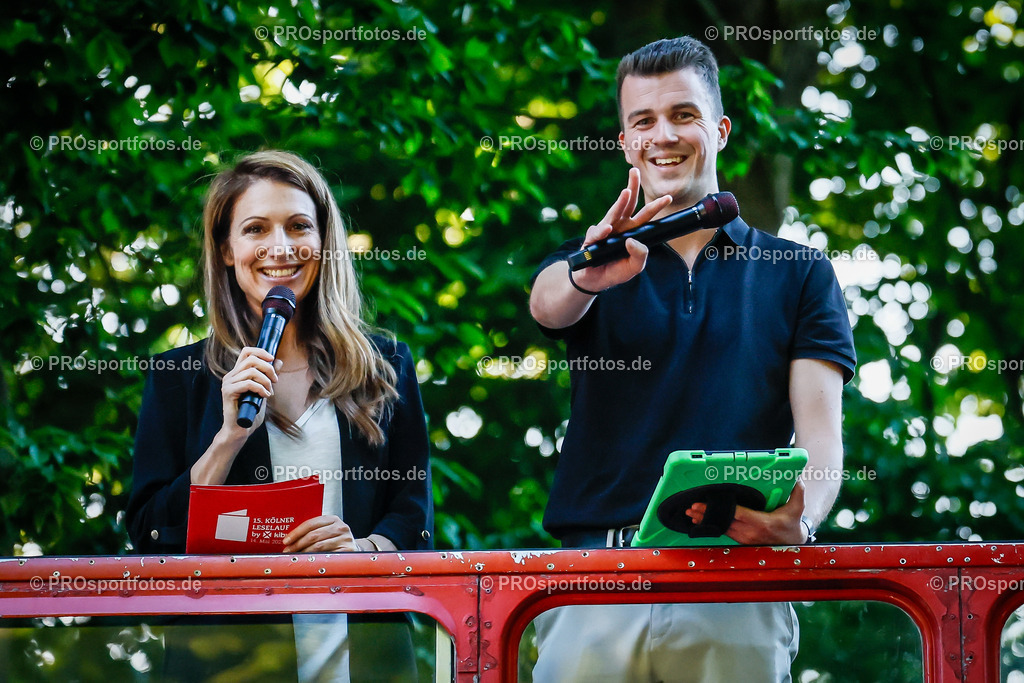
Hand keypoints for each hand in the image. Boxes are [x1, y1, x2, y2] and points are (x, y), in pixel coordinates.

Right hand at [218, 347, 281, 438]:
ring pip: (251, 372)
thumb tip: (278, 361)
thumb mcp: (263, 389)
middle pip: (251, 359)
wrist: (240, 429)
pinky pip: (248, 384)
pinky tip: (264, 396)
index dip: (261, 352)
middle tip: (275, 380)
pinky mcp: (228, 392)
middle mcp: (231, 376)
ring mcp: (228, 383)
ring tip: (269, 391)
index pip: (246, 352)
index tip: (272, 359)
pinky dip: (260, 389)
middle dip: (268, 368)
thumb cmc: (251, 411)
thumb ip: (268, 376)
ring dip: (265, 381)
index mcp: (237, 373)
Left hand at [283, 515, 356, 552]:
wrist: (354, 548)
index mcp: (333, 519)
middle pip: (313, 535)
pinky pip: (327, 555)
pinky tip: (309, 560)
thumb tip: (291, 540)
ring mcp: (344, 538)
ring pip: (318, 546)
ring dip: (304, 552)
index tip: (287, 540)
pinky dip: (315, 558)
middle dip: (298, 544)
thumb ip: (313, 531)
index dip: (296, 532)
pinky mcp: (347, 550)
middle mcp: (340, 527)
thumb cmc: (336, 540)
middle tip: (288, 550)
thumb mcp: (327, 530)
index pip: (311, 523)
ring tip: (296, 556)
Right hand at [571, 167, 671, 292]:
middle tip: (635, 172)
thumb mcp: (634, 267)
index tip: (668, 197)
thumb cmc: (615, 271)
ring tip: (626, 192)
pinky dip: (602, 231)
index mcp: (632, 231)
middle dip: (632, 187)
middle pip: (628, 203)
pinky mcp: (592, 240)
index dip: (655, 206)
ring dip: (620, 202)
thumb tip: (633, 241)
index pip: (645, 215)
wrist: (593, 280)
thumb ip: (640, 255)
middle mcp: (619, 226)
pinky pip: (597, 233)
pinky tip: (607, 230)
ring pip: (613, 213)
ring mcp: (605, 231)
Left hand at [685, 481, 807, 544]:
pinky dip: (713, 526)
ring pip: (722, 528)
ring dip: (706, 521)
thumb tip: (796, 477)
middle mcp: (750, 532)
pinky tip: (702, 521)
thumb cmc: (792, 524)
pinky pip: (725, 532)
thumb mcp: (797, 507)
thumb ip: (797, 491)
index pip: (737, 514)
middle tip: (692, 507)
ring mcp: (745, 538)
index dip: (720, 509)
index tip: (706, 503)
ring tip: (692, 513)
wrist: (792, 543)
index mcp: (761, 523)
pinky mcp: (742, 541)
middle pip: (725, 522)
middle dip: (707, 514)